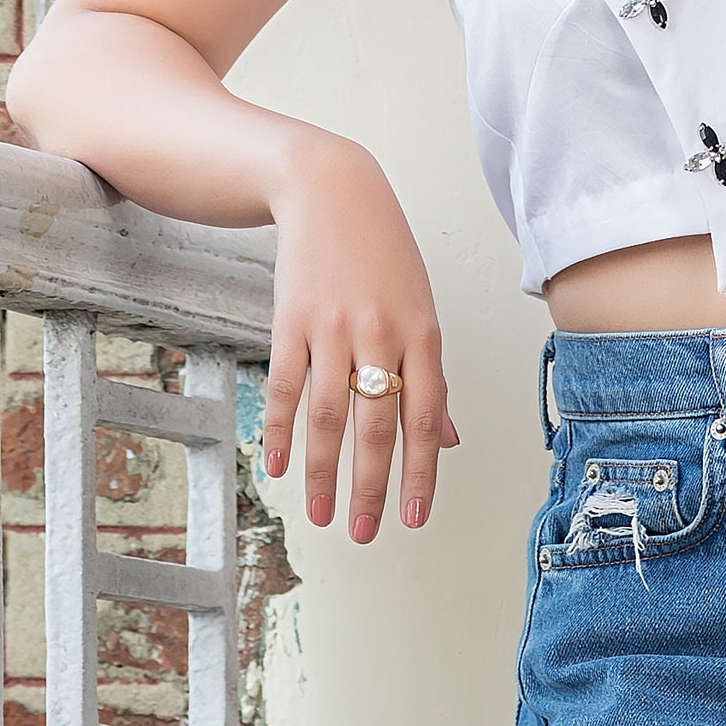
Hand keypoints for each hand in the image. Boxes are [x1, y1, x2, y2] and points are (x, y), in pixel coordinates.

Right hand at [259, 138, 461, 541]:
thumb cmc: (386, 256)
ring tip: (324, 515)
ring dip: (323, 471)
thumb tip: (448, 438)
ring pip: (327, 414)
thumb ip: (430, 374)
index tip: (416, 516)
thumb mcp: (420, 307)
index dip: (422, 468)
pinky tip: (278, 467)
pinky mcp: (291, 321)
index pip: (427, 413)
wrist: (334, 192)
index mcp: (423, 331)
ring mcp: (333, 327)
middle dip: (373, 485)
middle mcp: (381, 332)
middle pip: (377, 422)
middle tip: (369, 533)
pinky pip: (285, 386)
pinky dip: (280, 430)